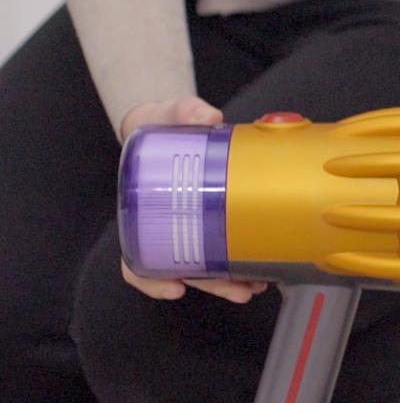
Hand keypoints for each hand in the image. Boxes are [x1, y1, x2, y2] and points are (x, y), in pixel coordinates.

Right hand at [117, 97, 266, 303]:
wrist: (172, 122)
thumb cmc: (164, 125)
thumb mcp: (171, 114)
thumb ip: (186, 111)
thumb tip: (210, 115)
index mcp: (144, 208)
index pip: (137, 257)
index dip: (150, 279)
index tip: (175, 288)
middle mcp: (164, 224)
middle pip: (180, 269)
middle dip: (212, 284)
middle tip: (241, 290)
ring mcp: (189, 227)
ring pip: (205, 268)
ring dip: (231, 281)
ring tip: (257, 285)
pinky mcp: (214, 222)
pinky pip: (222, 251)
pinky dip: (239, 264)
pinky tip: (260, 272)